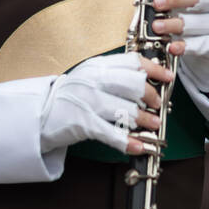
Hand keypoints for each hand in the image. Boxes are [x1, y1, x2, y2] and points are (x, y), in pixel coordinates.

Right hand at [39, 52, 172, 154]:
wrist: (40, 114)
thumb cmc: (71, 95)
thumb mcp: (90, 76)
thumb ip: (113, 74)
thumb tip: (147, 79)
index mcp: (97, 65)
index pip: (132, 61)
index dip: (154, 69)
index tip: (168, 77)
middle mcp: (93, 80)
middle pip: (135, 84)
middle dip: (152, 96)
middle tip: (157, 105)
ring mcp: (88, 102)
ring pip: (128, 110)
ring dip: (146, 120)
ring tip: (153, 125)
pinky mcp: (84, 124)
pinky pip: (113, 134)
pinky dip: (129, 142)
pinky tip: (139, 147)